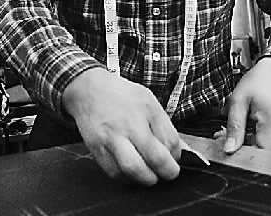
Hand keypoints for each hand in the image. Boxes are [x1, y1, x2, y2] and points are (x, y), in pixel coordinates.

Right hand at [62, 68, 180, 184]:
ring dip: (146, 178)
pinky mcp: (97, 149)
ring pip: (133, 169)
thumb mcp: (150, 103)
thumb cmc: (122, 96)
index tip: (175, 159)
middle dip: (167, 172)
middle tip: (168, 173)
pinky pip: (114, 172)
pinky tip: (132, 173)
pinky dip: (126, 178)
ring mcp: (112, 138)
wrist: (90, 91)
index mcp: (148, 111)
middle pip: (154, 158)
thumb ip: (165, 127)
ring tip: (150, 175)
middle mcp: (130, 125)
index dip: (177, 156)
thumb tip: (181, 150)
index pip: (170, 141)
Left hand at [223, 57, 270, 153]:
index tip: (232, 151)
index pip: (262, 154)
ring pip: (267, 148)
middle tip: (231, 133)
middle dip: (243, 146)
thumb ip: (234, 126)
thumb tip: (229, 149)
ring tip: (245, 124)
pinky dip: (261, 138)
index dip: (245, 156)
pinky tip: (256, 126)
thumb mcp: (239, 99)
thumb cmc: (260, 81)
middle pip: (263, 152)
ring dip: (250, 141)